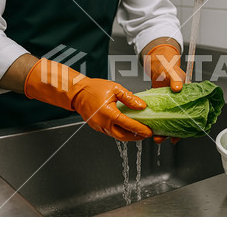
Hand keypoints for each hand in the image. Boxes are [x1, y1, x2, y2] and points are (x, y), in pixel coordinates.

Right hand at [24, 58, 152, 140]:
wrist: (77, 92)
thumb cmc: (94, 88)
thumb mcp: (115, 89)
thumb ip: (129, 98)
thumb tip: (142, 106)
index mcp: (108, 114)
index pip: (129, 125)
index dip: (140, 129)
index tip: (149, 131)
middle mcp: (103, 123)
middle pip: (124, 136)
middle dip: (136, 137)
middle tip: (146, 134)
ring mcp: (99, 127)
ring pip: (117, 136)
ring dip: (129, 136)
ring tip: (139, 132)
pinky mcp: (97, 127)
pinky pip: (111, 133)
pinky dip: (120, 133)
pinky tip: (127, 129)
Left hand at [144, 44, 185, 143]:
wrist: (158, 65)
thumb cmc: (169, 67)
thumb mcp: (173, 72)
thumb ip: (176, 79)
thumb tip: (177, 88)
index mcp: (187, 98)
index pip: (189, 116)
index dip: (185, 128)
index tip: (178, 136)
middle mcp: (178, 104)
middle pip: (177, 122)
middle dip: (170, 133)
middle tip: (162, 138)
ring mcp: (168, 106)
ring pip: (167, 121)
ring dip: (161, 130)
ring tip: (155, 136)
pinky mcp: (159, 105)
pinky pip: (158, 117)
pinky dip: (155, 123)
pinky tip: (150, 127)